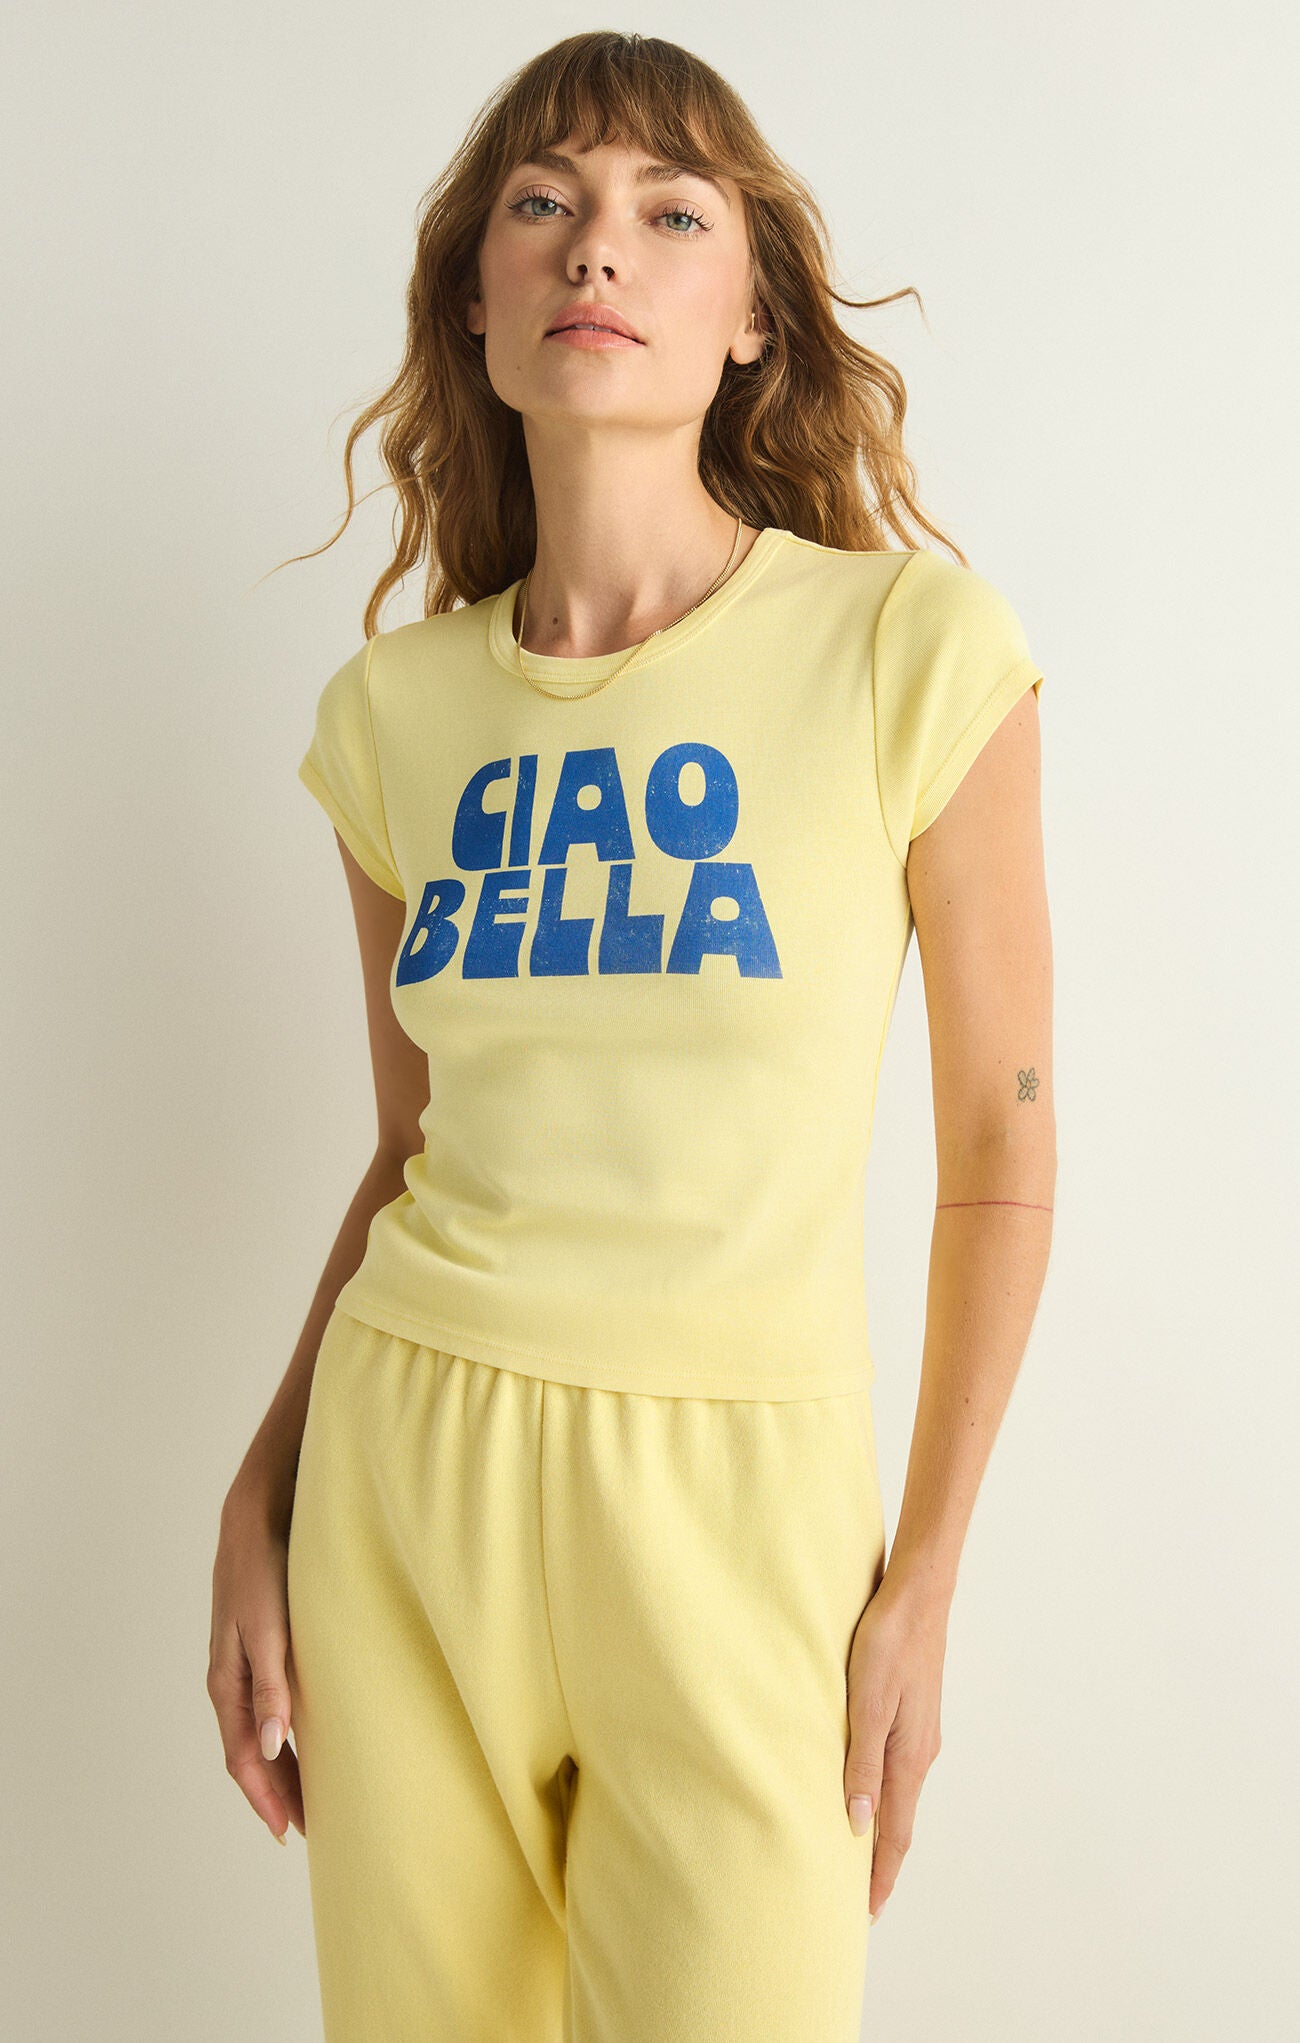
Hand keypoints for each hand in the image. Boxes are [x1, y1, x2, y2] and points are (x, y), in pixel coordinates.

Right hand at [207, 1487, 304, 1843]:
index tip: (289, 1831)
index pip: (241, 1757)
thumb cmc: (262, 1569)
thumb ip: (270, 1686)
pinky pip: (267, 1706)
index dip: (265, 1797)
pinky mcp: (260, 1647)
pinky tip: (304, 1737)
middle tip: (308, 1828)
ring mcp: (244, 1664)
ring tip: (311, 1795)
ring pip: (259, 1732)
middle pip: (250, 1753)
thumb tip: (270, 1747)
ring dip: (281, 1766)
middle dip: (276, 1792)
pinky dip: (283, 1733)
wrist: (257, 1518)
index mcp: (226, 1682)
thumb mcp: (267, 1628)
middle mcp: (231, 1680)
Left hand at [843, 1571, 947, 1921]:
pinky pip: (897, 1768)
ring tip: (858, 1854)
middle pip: (899, 1822)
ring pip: (898, 1794)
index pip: (895, 1834)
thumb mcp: (866, 1704)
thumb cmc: (888, 1644)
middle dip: (880, 1862)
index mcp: (908, 1758)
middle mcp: (919, 1753)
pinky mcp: (913, 1712)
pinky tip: (867, 1789)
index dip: (880, 1875)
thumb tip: (857, 1824)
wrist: (918, 1595)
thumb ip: (861, 1764)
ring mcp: (919, 1733)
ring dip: (881, 1829)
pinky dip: (883, 1794)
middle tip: (858, 1897)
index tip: (865, 1913)